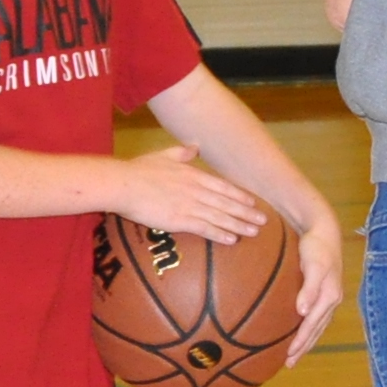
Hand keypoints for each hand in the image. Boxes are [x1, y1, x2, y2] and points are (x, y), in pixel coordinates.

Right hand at [109, 143, 267, 245]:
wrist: (123, 184)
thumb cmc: (139, 170)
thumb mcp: (164, 155)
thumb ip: (182, 152)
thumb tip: (195, 146)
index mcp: (193, 174)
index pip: (223, 186)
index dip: (240, 196)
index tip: (254, 203)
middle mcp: (196, 190)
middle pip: (226, 203)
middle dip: (246, 213)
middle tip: (263, 222)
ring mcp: (189, 205)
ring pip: (219, 216)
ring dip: (238, 225)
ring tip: (254, 232)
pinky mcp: (179, 220)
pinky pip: (204, 228)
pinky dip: (219, 233)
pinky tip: (232, 239)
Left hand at [284, 204, 345, 359]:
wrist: (325, 229)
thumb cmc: (317, 246)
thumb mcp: (314, 265)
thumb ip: (309, 289)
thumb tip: (303, 312)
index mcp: (330, 296)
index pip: (313, 326)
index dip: (301, 342)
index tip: (288, 356)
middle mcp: (332, 300)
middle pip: (317, 330)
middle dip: (304, 347)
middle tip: (289, 364)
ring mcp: (330, 297)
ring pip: (318, 325)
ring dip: (307, 340)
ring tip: (294, 354)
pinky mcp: (325, 291)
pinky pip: (316, 316)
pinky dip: (308, 328)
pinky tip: (299, 330)